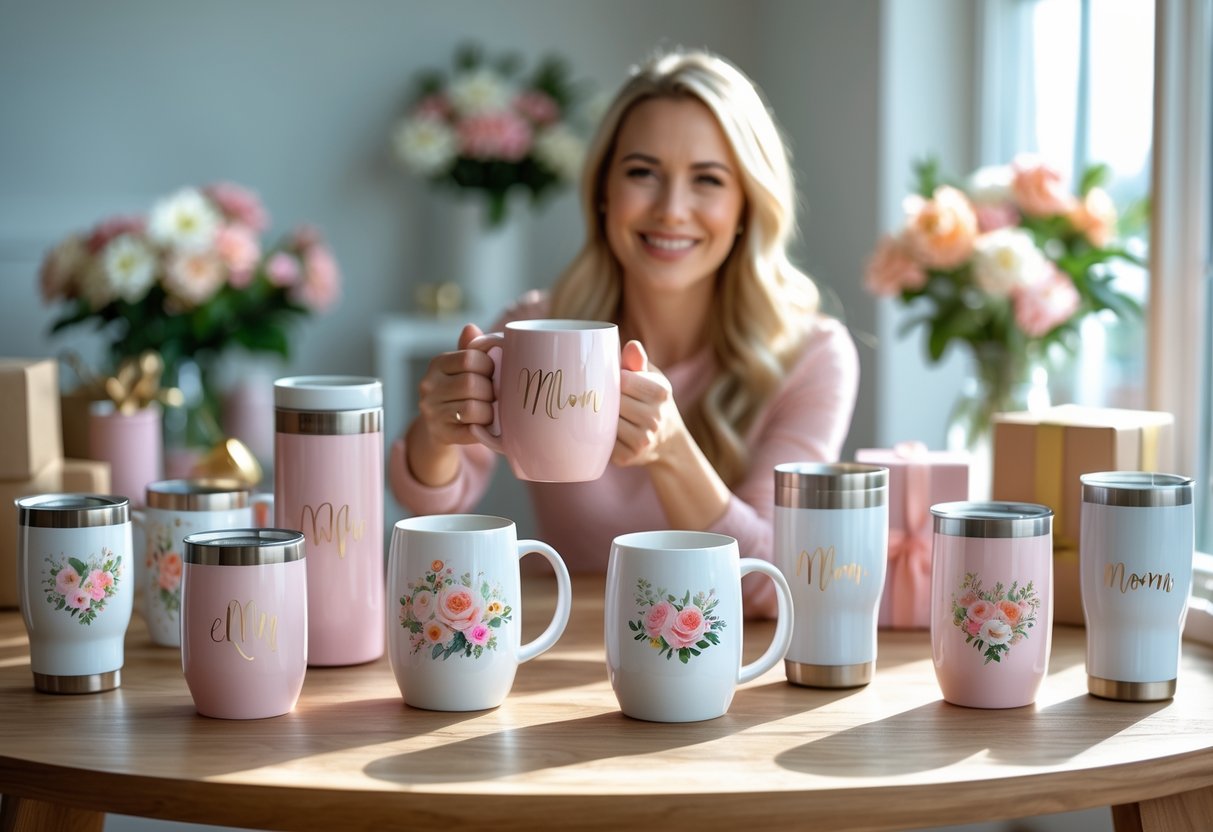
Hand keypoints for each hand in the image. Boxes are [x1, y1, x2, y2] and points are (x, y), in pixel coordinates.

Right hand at [415, 323, 495, 445]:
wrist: (441, 426)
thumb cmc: (460, 391)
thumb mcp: (463, 367)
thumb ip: (471, 349)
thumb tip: (470, 327)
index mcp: (437, 364)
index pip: (470, 358)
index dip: (489, 365)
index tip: (491, 372)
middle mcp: (429, 386)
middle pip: (472, 384)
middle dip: (490, 390)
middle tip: (493, 394)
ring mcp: (432, 411)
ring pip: (473, 408)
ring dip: (489, 410)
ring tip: (489, 409)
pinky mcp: (441, 433)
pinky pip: (472, 429)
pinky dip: (484, 426)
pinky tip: (484, 423)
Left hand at [612, 340, 686, 467]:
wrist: (668, 442)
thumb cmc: (653, 401)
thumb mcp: (652, 378)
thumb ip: (639, 362)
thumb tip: (631, 345)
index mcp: (661, 392)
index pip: (624, 381)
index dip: (615, 380)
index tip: (615, 382)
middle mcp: (655, 418)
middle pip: (614, 402)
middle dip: (607, 398)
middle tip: (607, 399)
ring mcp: (642, 440)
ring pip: (606, 421)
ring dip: (601, 416)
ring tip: (605, 413)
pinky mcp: (627, 457)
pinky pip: (601, 441)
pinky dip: (599, 434)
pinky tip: (605, 430)